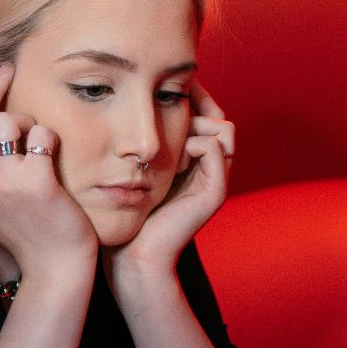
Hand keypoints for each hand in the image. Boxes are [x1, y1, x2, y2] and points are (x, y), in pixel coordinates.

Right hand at [0, 62, 98, 282]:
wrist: (53, 268)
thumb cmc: (28, 228)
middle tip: (8, 68)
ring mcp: (4, 181)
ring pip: (5, 120)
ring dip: (26, 121)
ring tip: (38, 142)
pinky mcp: (35, 182)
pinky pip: (40, 134)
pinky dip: (49, 138)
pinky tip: (53, 153)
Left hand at [105, 80, 233, 279]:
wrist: (133, 252)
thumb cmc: (125, 209)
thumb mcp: (132, 165)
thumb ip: (141, 139)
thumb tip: (131, 102)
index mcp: (195, 160)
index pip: (209, 114)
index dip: (193, 99)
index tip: (161, 95)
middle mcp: (211, 167)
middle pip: (218, 116)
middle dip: (195, 106)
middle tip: (164, 113)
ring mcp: (217, 179)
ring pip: (221, 127)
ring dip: (194, 124)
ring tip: (167, 141)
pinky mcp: (215, 190)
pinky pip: (214, 146)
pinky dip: (193, 142)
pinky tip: (171, 157)